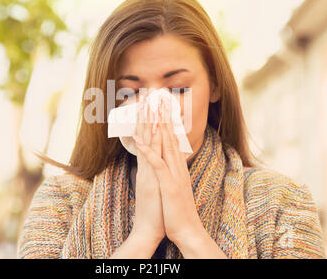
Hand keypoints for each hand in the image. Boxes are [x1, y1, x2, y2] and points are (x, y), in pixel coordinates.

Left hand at [133, 97, 203, 245]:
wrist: (187, 230)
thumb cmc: (177, 210)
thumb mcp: (174, 186)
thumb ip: (172, 172)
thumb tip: (169, 162)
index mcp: (177, 166)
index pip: (171, 139)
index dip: (165, 121)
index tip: (160, 106)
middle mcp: (177, 166)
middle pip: (169, 136)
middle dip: (162, 115)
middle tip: (157, 97)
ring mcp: (173, 174)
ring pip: (164, 145)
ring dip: (157, 126)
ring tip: (149, 109)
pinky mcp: (168, 184)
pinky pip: (156, 164)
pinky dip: (148, 150)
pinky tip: (140, 139)